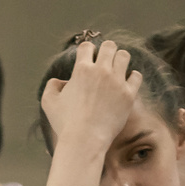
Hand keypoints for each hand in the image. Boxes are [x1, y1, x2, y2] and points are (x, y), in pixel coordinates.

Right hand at [39, 36, 143, 153]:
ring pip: (124, 56)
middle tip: (103, 61)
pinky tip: (124, 82)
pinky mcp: (129, 93)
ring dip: (119, 60)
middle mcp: (101, 71)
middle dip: (105, 51)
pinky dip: (131, 76)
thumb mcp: (48, 102)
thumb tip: (60, 81)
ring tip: (115, 69)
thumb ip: (52, 86)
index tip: (86, 58)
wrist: (85, 139)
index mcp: (81, 70)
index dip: (86, 50)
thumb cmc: (65, 122)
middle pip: (109, 46)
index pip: (87, 47)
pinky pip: (136, 75)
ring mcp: (117, 81)